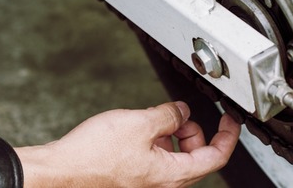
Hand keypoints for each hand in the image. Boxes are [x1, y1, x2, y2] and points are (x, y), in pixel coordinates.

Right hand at [15, 101, 240, 186]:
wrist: (61, 172)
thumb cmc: (94, 157)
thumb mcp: (139, 123)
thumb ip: (168, 115)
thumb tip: (182, 111)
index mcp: (172, 174)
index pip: (216, 157)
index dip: (228, 136)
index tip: (230, 120)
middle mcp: (162, 182)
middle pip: (195, 156)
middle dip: (193, 131)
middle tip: (179, 114)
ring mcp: (146, 180)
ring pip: (174, 156)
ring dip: (171, 134)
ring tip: (153, 118)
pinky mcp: (131, 175)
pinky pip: (154, 157)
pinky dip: (154, 140)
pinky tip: (138, 127)